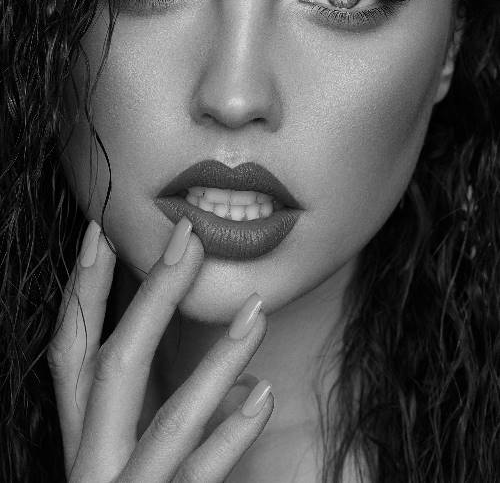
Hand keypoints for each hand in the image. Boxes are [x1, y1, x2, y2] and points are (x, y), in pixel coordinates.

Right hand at [47, 217, 272, 481]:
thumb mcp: (127, 456)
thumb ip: (164, 419)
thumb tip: (245, 380)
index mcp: (81, 435)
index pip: (69, 349)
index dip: (81, 290)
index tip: (99, 230)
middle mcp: (90, 461)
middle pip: (112, 366)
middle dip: (148, 297)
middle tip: (187, 237)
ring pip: (166, 421)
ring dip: (214, 360)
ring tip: (256, 311)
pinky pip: (192, 480)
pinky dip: (226, 437)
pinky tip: (261, 395)